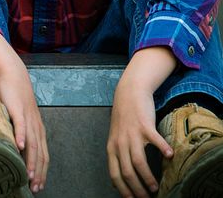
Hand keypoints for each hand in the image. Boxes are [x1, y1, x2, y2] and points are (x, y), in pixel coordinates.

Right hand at [0, 30, 48, 192]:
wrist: (13, 75)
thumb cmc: (15, 97)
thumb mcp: (21, 117)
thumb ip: (21, 132)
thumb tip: (16, 150)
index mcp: (38, 129)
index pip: (44, 155)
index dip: (42, 171)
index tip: (38, 186)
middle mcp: (36, 126)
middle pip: (40, 153)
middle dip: (38, 172)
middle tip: (35, 187)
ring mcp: (28, 118)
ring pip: (32, 143)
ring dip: (31, 160)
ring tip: (28, 174)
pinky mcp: (17, 109)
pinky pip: (20, 125)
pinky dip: (21, 137)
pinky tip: (19, 146)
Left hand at [106, 47, 176, 197]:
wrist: (128, 93)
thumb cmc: (124, 118)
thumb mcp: (115, 137)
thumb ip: (116, 156)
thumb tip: (116, 180)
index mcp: (111, 147)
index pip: (114, 173)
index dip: (122, 189)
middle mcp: (120, 142)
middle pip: (126, 171)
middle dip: (136, 189)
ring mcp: (131, 133)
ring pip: (137, 160)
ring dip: (147, 176)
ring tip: (155, 187)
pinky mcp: (144, 124)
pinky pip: (154, 139)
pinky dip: (162, 149)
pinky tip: (170, 157)